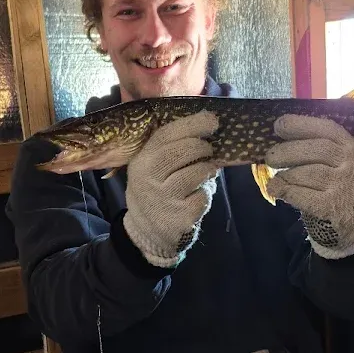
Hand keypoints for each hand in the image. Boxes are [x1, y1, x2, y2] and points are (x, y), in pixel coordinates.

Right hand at [123, 112, 218, 267]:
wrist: (147, 232)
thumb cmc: (157, 189)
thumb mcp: (152, 166)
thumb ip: (171, 146)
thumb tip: (208, 121)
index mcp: (141, 160)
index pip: (166, 135)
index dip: (192, 125)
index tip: (212, 120)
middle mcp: (148, 178)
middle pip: (185, 150)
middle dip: (203, 147)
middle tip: (208, 150)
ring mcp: (164, 199)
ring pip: (199, 172)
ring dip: (208, 170)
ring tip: (203, 174)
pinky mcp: (180, 217)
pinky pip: (203, 196)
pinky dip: (206, 193)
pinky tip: (196, 196)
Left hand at [267, 115, 353, 258]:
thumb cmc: (336, 185)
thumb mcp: (338, 161)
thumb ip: (317, 146)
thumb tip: (280, 133)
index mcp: (352, 147)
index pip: (327, 128)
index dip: (300, 125)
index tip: (279, 126)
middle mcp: (352, 164)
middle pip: (315, 150)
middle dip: (286, 151)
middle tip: (270, 157)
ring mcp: (344, 186)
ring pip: (305, 172)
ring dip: (284, 175)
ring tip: (277, 178)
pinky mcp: (332, 207)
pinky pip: (300, 194)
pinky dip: (284, 190)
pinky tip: (276, 190)